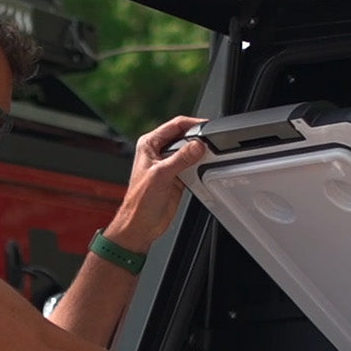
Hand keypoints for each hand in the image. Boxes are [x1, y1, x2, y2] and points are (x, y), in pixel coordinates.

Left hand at [101, 114, 207, 255]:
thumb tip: (198, 145)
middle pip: (185, 136)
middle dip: (199, 139)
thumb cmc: (139, 202)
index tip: (208, 127)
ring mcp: (169, 164)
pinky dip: (201, 166)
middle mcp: (158, 152)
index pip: (175, 125)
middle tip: (211, 144)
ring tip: (210, 155)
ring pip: (191, 151)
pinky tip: (205, 169)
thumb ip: (181, 158)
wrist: (141, 225)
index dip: (193, 124)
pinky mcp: (178, 176)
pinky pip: (194, 166)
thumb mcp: (161, 175)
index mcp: (149, 144)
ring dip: (201, 153)